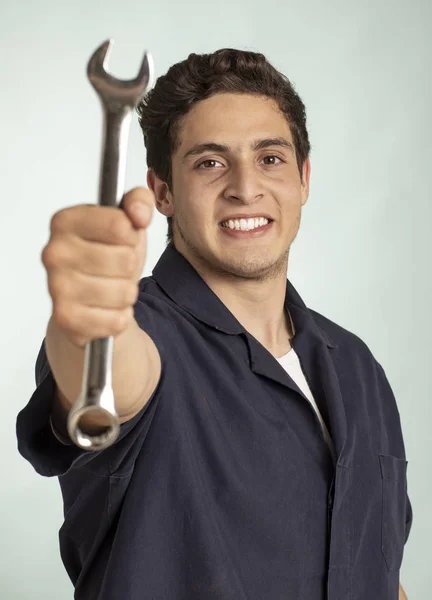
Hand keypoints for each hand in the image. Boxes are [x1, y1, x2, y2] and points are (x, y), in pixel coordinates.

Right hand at [42, 187, 153, 347]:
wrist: (88, 303)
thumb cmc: (107, 258)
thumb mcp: (128, 225)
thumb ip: (139, 203)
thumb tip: (139, 213)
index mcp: (66, 221)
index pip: (120, 225)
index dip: (131, 236)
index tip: (121, 240)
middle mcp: (54, 252)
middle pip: (125, 260)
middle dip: (130, 268)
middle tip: (116, 270)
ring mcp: (56, 286)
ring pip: (123, 291)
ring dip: (126, 294)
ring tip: (111, 290)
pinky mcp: (65, 318)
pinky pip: (116, 319)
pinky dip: (119, 317)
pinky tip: (105, 310)